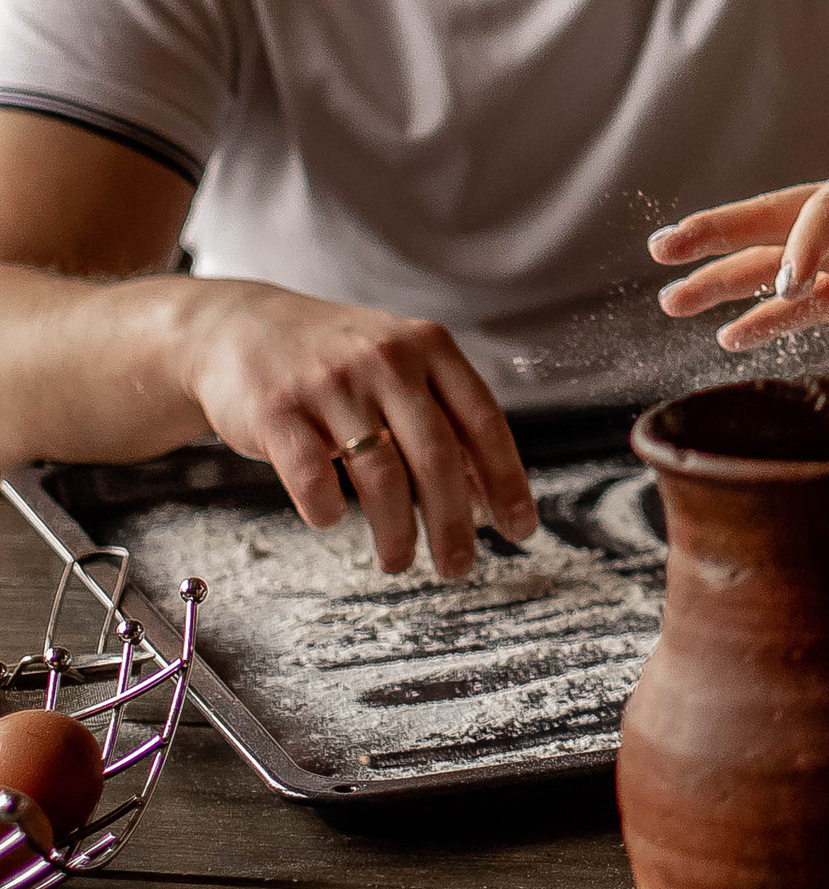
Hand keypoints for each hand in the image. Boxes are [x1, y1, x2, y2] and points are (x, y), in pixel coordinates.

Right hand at [179, 281, 535, 579]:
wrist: (241, 328)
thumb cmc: (338, 359)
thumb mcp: (400, 367)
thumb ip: (442, 417)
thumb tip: (485, 494)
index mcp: (430, 347)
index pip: (483, 421)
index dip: (506, 479)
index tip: (521, 528)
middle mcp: (388, 360)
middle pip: (437, 455)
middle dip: (453, 521)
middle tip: (459, 568)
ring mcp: (332, 383)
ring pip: (381, 474)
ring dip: (396, 531)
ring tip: (398, 562)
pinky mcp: (278, 410)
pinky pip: (312, 476)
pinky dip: (326, 510)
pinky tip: (331, 521)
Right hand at [651, 88, 828, 358]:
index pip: (827, 204)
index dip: (806, 243)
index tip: (791, 284)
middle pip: (775, 219)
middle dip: (718, 235)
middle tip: (661, 250)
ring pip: (781, 262)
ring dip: (730, 281)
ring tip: (671, 301)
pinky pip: (813, 301)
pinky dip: (775, 319)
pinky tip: (733, 338)